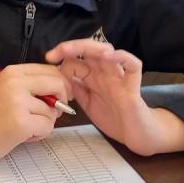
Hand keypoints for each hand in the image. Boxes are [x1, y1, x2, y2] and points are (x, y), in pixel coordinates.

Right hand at [0, 64, 72, 164]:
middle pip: (57, 84)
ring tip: (24, 128)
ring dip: (44, 123)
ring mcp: (19, 102)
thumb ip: (29, 87)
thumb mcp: (4, 91)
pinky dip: (39, 134)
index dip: (60, 84)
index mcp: (12, 72)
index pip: (50, 70)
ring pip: (53, 111)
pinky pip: (47, 126)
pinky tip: (23, 136)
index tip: (59, 97)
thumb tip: (61, 91)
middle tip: (51, 114)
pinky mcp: (21, 122)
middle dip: (60, 101)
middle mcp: (16, 83)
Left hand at [46, 39, 183, 155]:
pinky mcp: (133, 86)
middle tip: (55, 54)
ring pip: (109, 52)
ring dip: (92, 48)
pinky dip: (123, 58)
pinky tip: (110, 56)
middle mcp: (105, 73)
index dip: (61, 59)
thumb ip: (75, 89)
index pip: (76, 59)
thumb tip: (58, 77)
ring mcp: (119, 77)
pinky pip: (133, 65)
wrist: (135, 135)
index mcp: (93, 77)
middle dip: (71, 48)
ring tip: (76, 49)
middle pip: (90, 50)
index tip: (48, 63)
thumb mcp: (87, 103)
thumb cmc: (114, 118)